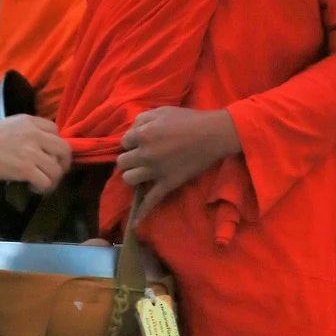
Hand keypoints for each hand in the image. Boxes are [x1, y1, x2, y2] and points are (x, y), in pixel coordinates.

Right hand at [0, 114, 71, 191]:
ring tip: (42, 184)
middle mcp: (35, 134)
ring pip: (57, 169)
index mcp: (29, 121)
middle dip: (64, 163)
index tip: (51, 154)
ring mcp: (32, 152)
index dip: (56, 144)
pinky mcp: (26, 169)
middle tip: (56, 172)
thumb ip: (24, 132)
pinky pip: (46, 181)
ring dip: (52, 179)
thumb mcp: (7, 125)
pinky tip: (33, 188)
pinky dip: (42, 188)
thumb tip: (35, 146)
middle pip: (64, 149)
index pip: (56, 130)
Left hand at [116, 107, 240, 217]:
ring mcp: (155, 171)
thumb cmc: (188, 120)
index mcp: (142, 134)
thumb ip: (142, 118)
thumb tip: (132, 131)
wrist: (212, 135)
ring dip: (133, 175)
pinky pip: (152, 200)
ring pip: (129, 179)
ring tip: (141, 173)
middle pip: (122, 162)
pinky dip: (142, 212)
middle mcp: (144, 154)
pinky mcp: (167, 184)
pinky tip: (135, 224)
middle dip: (129, 158)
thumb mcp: (162, 111)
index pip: (124, 142)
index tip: (142, 141)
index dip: (132, 141)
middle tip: (140, 157)